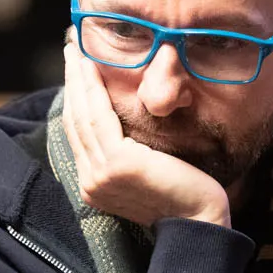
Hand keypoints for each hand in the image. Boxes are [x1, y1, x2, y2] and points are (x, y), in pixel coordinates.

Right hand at [62, 39, 230, 227]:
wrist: (202, 223)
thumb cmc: (186, 198)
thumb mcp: (149, 172)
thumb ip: (130, 154)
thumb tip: (126, 126)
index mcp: (95, 185)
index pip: (79, 134)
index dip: (75, 99)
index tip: (76, 70)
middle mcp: (91, 182)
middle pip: (74, 120)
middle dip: (71, 82)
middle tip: (70, 49)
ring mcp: (100, 174)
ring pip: (82, 115)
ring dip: (78, 79)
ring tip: (77, 51)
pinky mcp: (116, 164)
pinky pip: (99, 117)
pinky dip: (93, 89)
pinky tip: (92, 67)